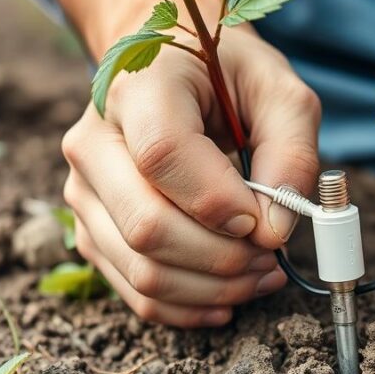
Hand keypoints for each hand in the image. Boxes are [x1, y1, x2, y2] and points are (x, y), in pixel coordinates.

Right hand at [62, 30, 320, 326]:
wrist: (168, 67)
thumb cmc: (226, 75)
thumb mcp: (279, 92)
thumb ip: (290, 153)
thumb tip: (275, 229)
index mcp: (136, 88)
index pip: (163, 155)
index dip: (219, 200)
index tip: (265, 218)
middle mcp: (93, 142)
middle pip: (147, 225)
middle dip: (223, 257)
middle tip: (273, 255)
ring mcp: (84, 191)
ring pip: (140, 268)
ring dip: (212, 289)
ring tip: (261, 273)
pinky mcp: (91, 229)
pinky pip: (133, 291)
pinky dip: (187, 306)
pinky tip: (228, 297)